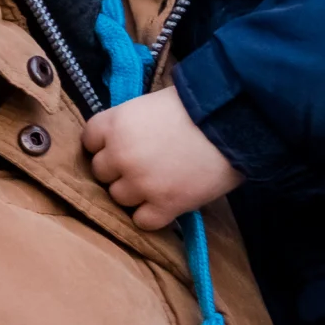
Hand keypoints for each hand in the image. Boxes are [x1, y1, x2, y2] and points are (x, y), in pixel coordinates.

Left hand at [82, 88, 243, 229]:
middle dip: (119, 170)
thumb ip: (131, 124)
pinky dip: (153, 215)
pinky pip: (142, 221)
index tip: (119, 147)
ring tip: (160, 181)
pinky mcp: (164, 205)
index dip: (104, 145)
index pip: (88, 140)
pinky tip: (167, 202)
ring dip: (135, 193)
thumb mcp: (153, 104)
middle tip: (145, 164)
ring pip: (118, 198)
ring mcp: (140, 183)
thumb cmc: (198, 106)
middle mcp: (120, 154)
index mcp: (115, 123)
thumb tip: (122, 139)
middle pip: (101, 172)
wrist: (236, 121)